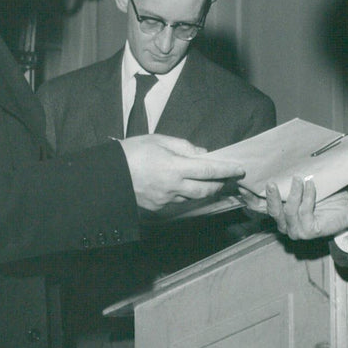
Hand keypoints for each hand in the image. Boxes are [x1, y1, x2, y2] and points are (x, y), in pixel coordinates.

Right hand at [120, 134, 243, 211]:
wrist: (108, 175)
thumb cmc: (132, 151)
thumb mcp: (159, 140)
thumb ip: (184, 146)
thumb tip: (202, 153)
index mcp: (175, 167)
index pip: (208, 170)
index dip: (226, 170)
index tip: (239, 169)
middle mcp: (173, 186)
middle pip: (206, 190)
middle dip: (219, 184)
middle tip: (226, 178)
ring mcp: (166, 199)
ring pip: (193, 197)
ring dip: (203, 190)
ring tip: (207, 182)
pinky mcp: (158, 207)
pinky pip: (177, 201)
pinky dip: (185, 194)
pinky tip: (183, 187)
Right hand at [247, 175, 347, 240]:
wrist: (347, 207)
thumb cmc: (324, 196)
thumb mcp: (300, 189)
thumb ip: (286, 185)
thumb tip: (271, 169)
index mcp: (279, 215)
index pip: (260, 208)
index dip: (250, 199)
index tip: (243, 187)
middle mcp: (285, 226)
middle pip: (272, 211)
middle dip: (271, 196)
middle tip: (271, 183)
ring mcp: (296, 231)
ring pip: (288, 211)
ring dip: (293, 193)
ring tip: (298, 179)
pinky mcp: (309, 232)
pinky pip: (304, 212)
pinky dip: (307, 197)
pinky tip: (310, 186)